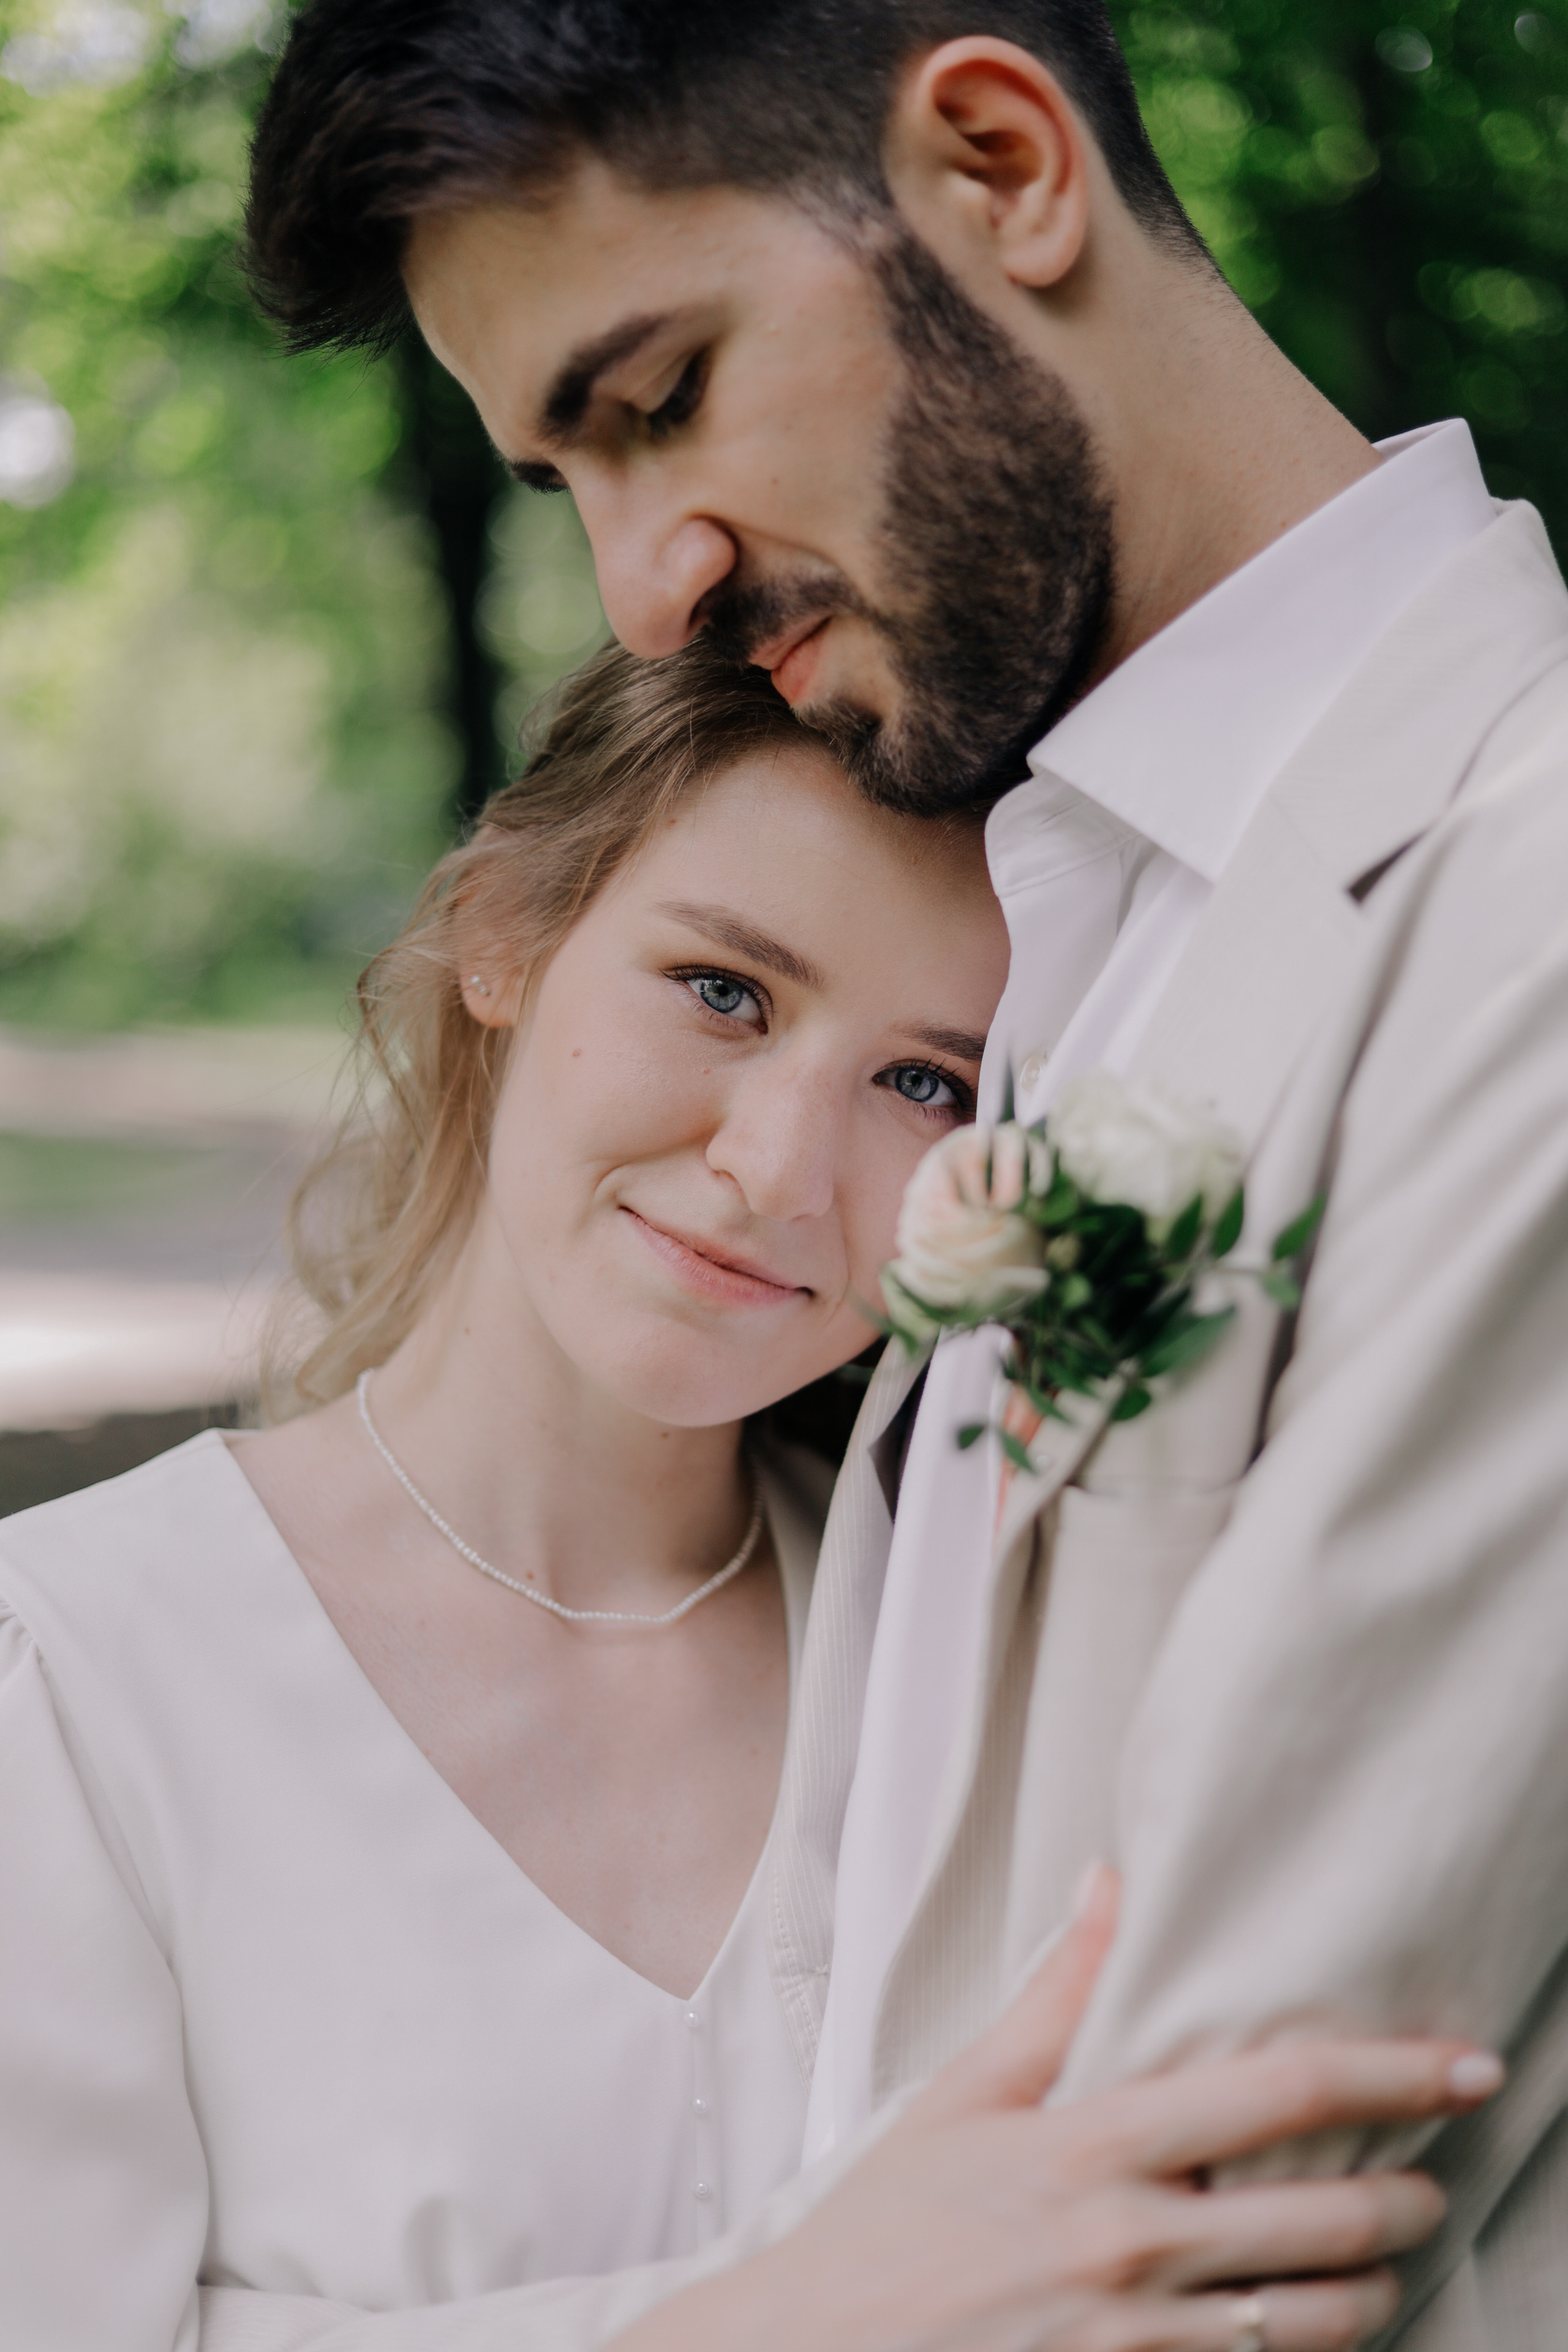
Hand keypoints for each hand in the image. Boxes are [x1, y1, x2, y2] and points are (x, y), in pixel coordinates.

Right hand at [634, 1869, 1502, 2351]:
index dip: (1388, 2073)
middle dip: (1402, 2201)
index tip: (1462, 2065)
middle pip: (1323, 2222)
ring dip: (1370, 2293)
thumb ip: (1055, 1995)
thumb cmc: (884, 2229)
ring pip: (1311, 2323)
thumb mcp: (960, 2098)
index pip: (1277, 2093)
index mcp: (1091, 2146)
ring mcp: (1133, 2341)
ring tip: (1383, 2266)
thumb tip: (1112, 1882)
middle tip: (1428, 2182)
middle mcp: (1127, 2244)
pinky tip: (1308, 2332)